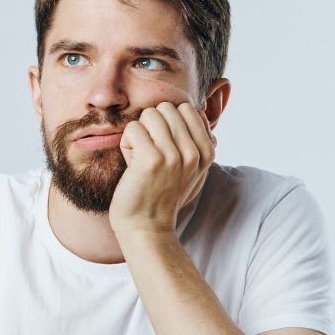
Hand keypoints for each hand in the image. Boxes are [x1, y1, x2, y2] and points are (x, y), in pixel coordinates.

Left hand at [108, 102, 216, 235]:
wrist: (146, 227)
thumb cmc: (163, 195)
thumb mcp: (192, 169)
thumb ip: (199, 141)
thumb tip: (200, 111)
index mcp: (207, 151)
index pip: (185, 108)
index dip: (167, 124)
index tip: (164, 149)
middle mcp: (194, 152)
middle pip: (166, 108)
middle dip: (152, 126)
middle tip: (150, 154)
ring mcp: (174, 155)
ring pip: (149, 114)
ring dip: (139, 134)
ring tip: (141, 159)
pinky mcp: (152, 160)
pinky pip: (133, 128)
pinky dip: (127, 144)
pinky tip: (132, 165)